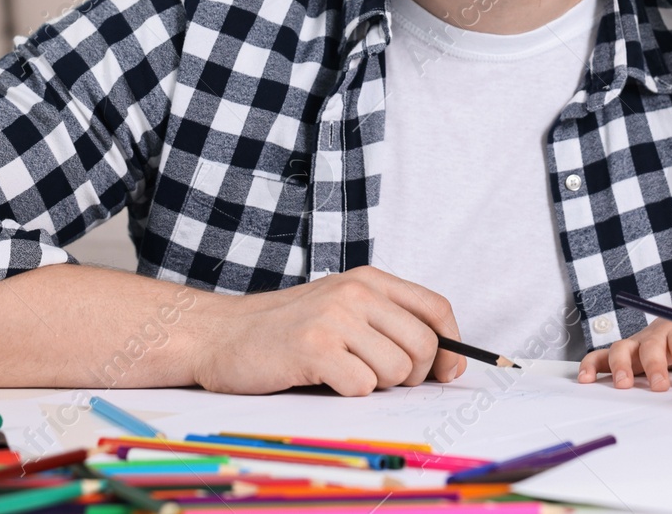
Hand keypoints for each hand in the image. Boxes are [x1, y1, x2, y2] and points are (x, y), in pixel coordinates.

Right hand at [191, 266, 465, 396]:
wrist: (220, 334)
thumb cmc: (285, 330)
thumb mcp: (342, 309)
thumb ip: (389, 324)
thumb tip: (447, 362)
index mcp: (369, 279)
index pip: (436, 308)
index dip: (451, 345)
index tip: (445, 371)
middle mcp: (356, 292)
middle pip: (423, 344)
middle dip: (412, 375)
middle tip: (379, 378)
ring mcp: (335, 317)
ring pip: (396, 369)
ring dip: (375, 385)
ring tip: (341, 373)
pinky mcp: (314, 347)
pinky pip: (361, 386)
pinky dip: (347, 393)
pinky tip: (321, 379)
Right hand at [577, 309, 671, 390]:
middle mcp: (659, 334)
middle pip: (653, 345)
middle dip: (654, 366)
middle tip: (658, 386)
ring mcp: (639, 342)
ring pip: (623, 347)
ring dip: (619, 365)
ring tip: (620, 384)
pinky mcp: (623, 352)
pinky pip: (601, 355)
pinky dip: (591, 364)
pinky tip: (585, 379)